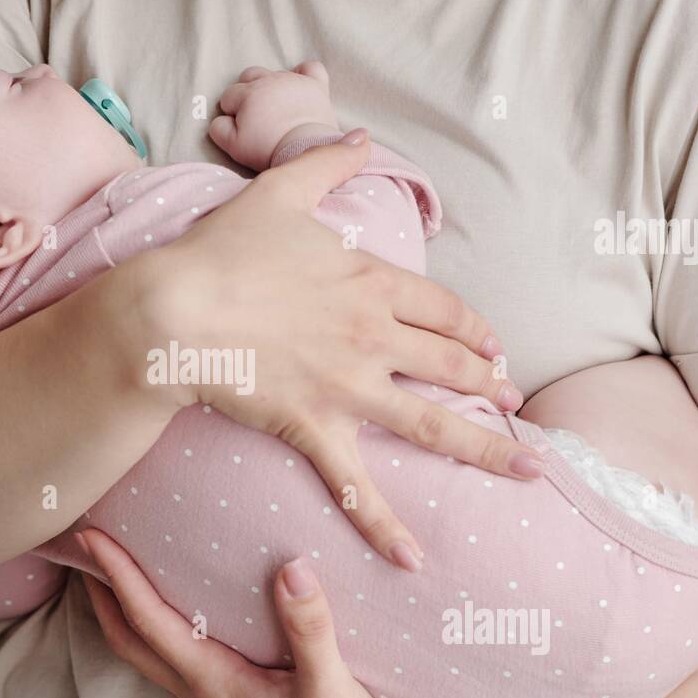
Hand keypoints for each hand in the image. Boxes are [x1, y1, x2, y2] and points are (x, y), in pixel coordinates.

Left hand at [77, 528, 433, 697]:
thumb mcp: (333, 688)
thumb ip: (311, 630)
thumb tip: (293, 569)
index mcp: (217, 684)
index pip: (149, 623)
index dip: (117, 577)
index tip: (92, 537)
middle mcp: (206, 692)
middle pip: (129, 638)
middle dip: (100, 591)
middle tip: (84, 544)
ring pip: (149, 649)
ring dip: (123, 607)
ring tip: (116, 564)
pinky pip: (178, 654)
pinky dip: (158, 621)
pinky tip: (178, 599)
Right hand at [134, 130, 541, 566]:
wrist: (172, 312)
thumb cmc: (221, 252)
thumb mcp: (278, 193)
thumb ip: (327, 163)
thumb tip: (361, 137)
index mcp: (371, 282)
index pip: (443, 308)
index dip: (474, 328)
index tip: (493, 344)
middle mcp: (374, 336)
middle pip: (453, 365)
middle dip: (491, 383)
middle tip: (515, 400)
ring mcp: (349, 388)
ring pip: (434, 424)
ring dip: (485, 450)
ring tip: (525, 470)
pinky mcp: (314, 429)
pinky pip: (357, 487)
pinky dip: (385, 526)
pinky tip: (414, 559)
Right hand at [209, 62, 339, 169]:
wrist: (305, 149)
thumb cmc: (267, 149)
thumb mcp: (234, 146)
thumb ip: (219, 129)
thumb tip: (221, 119)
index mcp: (247, 94)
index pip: (229, 96)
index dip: (231, 113)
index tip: (241, 128)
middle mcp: (269, 80)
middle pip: (249, 76)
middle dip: (247, 92)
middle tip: (256, 116)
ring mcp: (293, 80)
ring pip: (275, 73)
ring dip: (272, 86)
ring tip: (276, 108)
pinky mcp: (315, 85)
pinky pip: (310, 68)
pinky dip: (304, 74)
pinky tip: (300, 85)